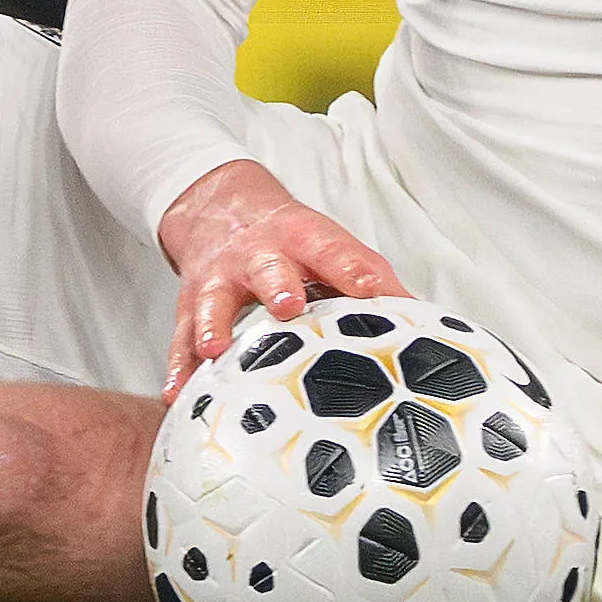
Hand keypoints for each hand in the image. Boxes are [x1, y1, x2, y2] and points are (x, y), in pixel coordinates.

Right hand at [154, 159, 403, 401]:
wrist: (218, 206)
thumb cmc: (287, 239)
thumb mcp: (328, 244)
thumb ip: (369, 279)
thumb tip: (423, 319)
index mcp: (301, 239)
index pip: (334, 252)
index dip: (354, 271)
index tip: (372, 291)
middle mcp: (258, 256)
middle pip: (268, 269)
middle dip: (278, 286)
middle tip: (287, 306)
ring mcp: (220, 280)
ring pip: (214, 302)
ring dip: (214, 325)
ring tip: (215, 349)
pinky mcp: (190, 305)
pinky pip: (180, 339)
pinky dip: (179, 368)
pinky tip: (178, 395)